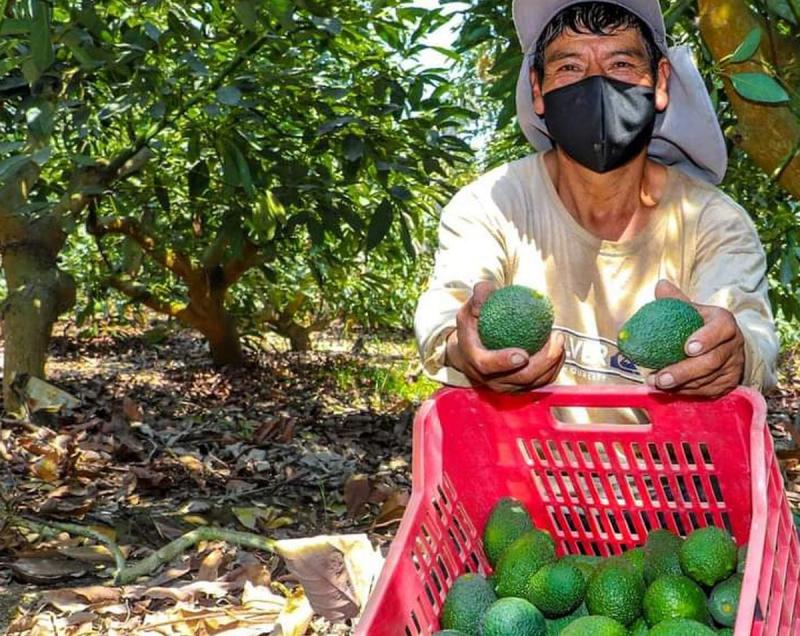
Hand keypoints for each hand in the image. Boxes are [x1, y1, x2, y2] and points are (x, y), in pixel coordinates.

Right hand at [445, 281, 564, 392]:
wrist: (469, 352)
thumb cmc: (472, 328)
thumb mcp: (469, 310)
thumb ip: (478, 298)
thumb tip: (487, 290)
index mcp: (475, 360)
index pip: (488, 366)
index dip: (504, 362)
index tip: (522, 354)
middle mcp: (491, 379)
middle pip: (520, 378)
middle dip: (543, 362)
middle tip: (556, 338)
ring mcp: (507, 386)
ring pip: (535, 382)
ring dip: (552, 363)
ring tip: (560, 340)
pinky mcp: (520, 388)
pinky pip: (541, 382)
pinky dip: (553, 367)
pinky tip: (560, 350)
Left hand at [645, 280, 744, 397]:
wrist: (724, 343)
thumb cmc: (700, 324)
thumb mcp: (692, 310)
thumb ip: (676, 301)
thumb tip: (660, 286)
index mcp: (725, 323)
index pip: (721, 329)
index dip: (706, 338)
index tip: (687, 348)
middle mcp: (733, 345)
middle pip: (711, 361)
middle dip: (684, 371)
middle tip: (660, 377)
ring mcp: (732, 366)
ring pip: (707, 380)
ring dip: (680, 385)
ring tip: (655, 384)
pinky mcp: (728, 383)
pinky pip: (706, 391)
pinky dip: (685, 392)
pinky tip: (666, 391)